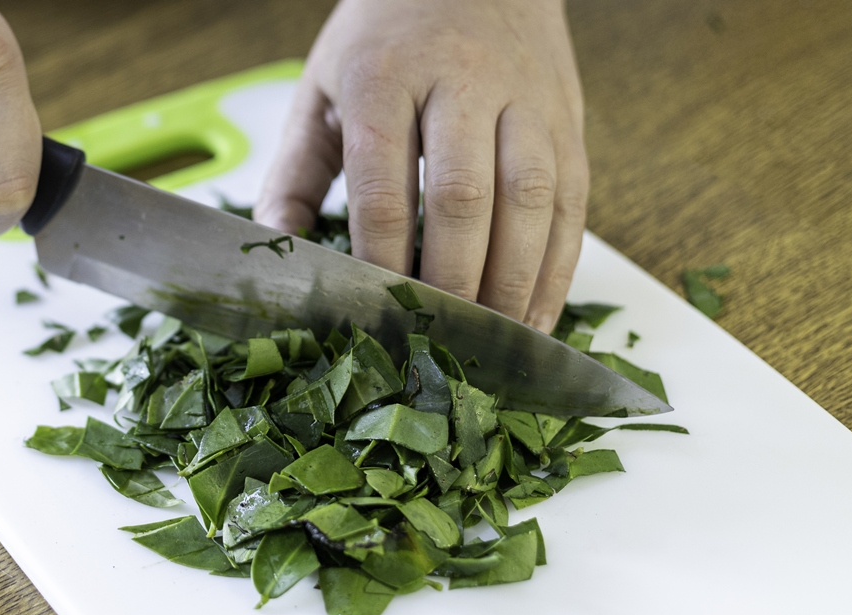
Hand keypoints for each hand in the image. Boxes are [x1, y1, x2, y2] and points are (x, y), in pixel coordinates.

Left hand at [255, 0, 587, 331]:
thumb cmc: (387, 37)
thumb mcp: (323, 88)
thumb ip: (294, 174)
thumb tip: (277, 253)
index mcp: (385, 75)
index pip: (383, 183)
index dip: (380, 256)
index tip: (372, 310)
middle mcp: (462, 83)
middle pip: (463, 196)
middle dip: (451, 279)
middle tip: (437, 337)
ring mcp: (525, 100)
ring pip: (530, 199)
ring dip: (512, 281)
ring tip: (492, 340)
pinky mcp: (568, 119)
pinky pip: (574, 201)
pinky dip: (558, 267)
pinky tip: (536, 314)